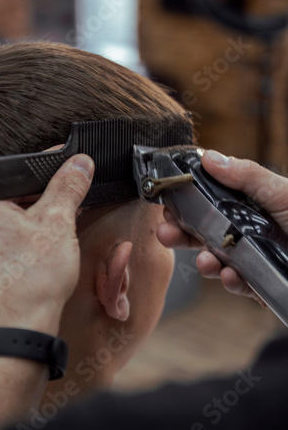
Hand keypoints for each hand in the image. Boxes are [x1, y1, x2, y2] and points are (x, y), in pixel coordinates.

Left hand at [0, 153, 93, 334]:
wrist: (18, 333)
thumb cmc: (31, 283)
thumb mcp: (57, 224)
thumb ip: (68, 188)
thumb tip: (79, 164)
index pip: (18, 172)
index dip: (51, 173)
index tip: (70, 178)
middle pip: (12, 197)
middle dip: (41, 203)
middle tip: (59, 220)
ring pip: (7, 221)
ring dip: (31, 224)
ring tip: (45, 245)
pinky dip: (18, 243)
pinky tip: (33, 257)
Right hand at [157, 150, 287, 304]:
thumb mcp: (280, 192)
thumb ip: (246, 175)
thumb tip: (209, 157)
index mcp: (249, 205)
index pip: (209, 202)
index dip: (186, 204)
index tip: (167, 204)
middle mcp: (247, 230)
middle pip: (205, 232)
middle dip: (182, 234)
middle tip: (165, 233)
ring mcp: (253, 257)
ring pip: (216, 259)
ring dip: (204, 261)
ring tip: (205, 261)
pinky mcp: (260, 282)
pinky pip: (239, 283)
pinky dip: (230, 281)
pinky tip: (231, 276)